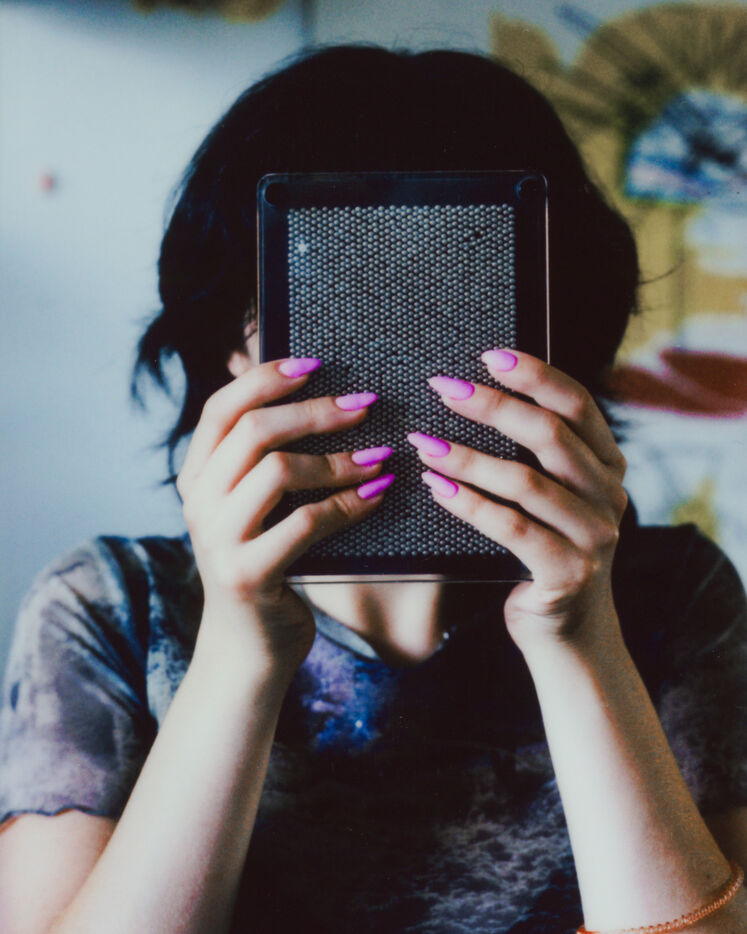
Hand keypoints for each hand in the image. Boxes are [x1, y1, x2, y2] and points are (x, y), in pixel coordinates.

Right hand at [177, 358, 393, 677]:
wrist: (248, 647)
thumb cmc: (264, 563)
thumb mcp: (250, 508)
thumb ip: (262, 460)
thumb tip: (307, 392)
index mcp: (196, 476)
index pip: (221, 407)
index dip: (267, 377)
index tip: (316, 363)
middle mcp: (197, 502)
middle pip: (254, 430)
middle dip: (316, 411)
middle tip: (366, 404)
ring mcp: (218, 539)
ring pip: (278, 470)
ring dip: (339, 459)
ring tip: (381, 456)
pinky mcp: (248, 573)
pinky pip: (307, 523)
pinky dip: (349, 504)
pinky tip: (378, 494)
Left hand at [408, 350, 627, 654]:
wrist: (566, 631)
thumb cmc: (545, 549)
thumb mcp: (550, 494)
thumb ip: (534, 452)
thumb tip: (479, 391)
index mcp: (607, 464)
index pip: (577, 404)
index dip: (534, 375)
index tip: (488, 356)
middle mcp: (610, 494)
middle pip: (551, 435)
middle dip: (493, 406)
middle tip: (443, 389)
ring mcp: (595, 536)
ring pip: (526, 481)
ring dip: (468, 458)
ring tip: (424, 443)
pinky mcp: (569, 573)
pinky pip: (513, 528)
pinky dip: (470, 505)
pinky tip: (436, 488)